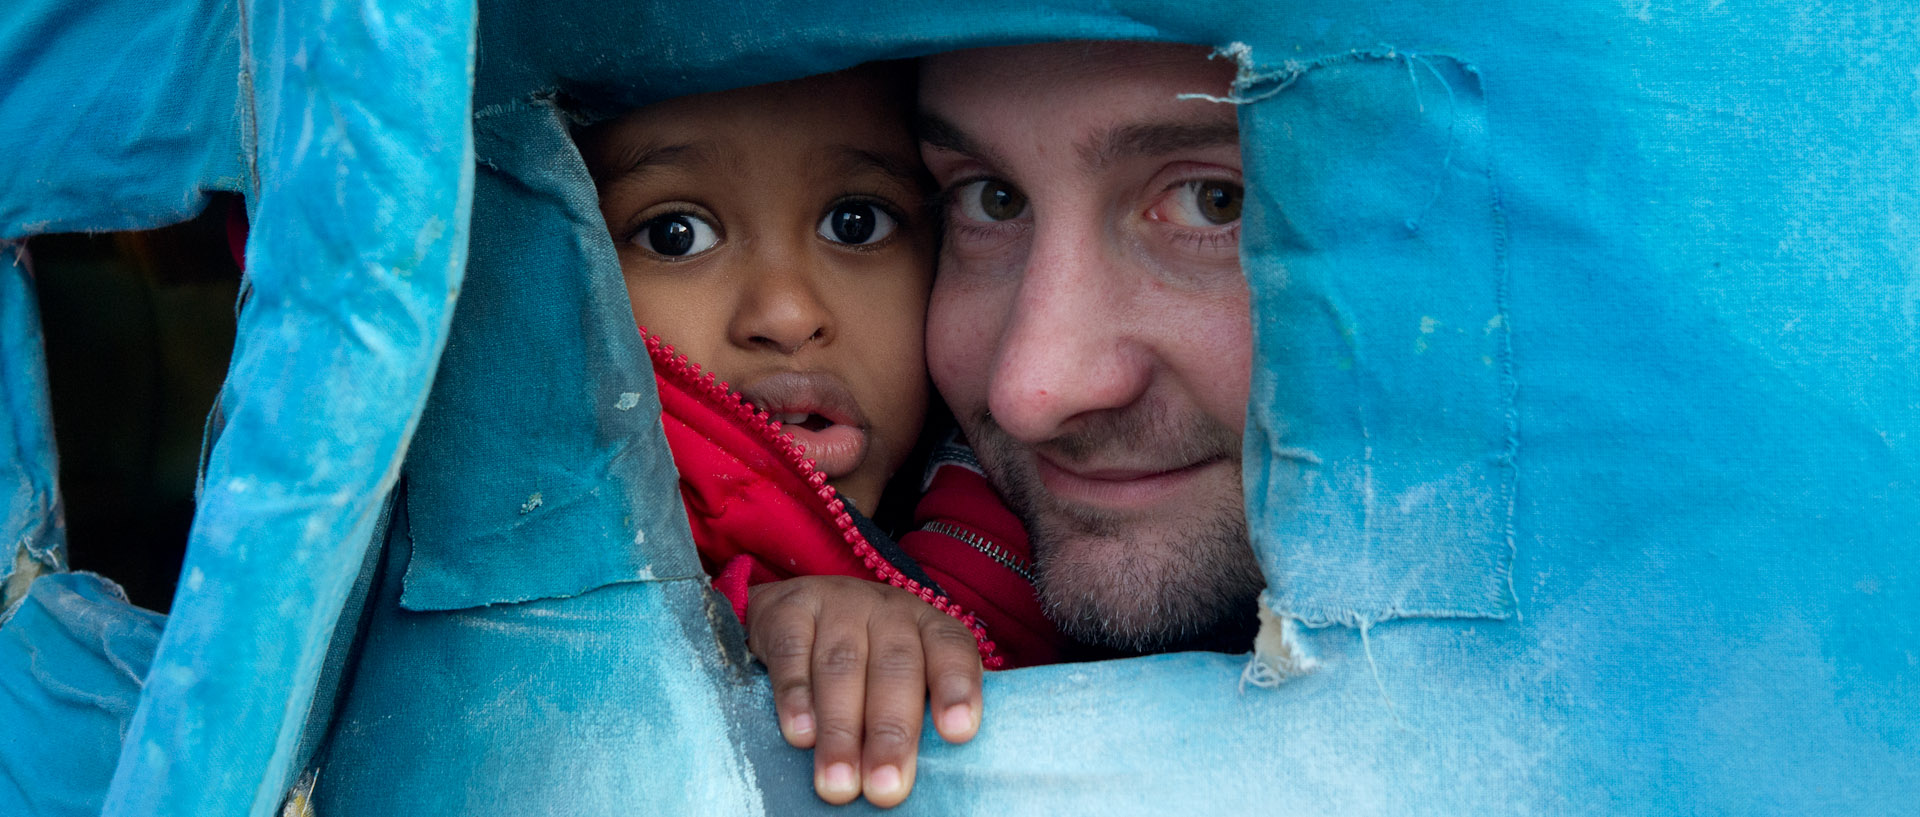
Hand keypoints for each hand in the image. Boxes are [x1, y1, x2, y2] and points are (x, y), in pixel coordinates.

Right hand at [746, 576, 983, 807]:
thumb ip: (918, 712)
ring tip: (839, 783)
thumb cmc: (864, 657)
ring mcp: (836, 604)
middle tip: (886, 789)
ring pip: (842, 667)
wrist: (790, 607)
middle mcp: (887, 611)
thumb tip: (929, 778)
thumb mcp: (901, 672)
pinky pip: (792, 654)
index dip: (957, 689)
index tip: (958, 733)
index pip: (951, 649)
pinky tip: (800, 736)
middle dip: (891, 732)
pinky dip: (796, 698)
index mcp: (926, 625)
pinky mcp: (786, 610)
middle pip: (895, 667)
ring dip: (841, 730)